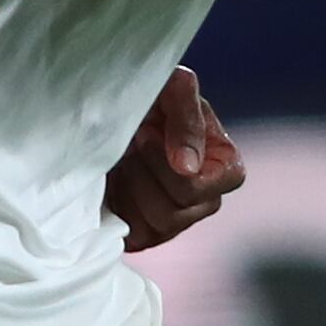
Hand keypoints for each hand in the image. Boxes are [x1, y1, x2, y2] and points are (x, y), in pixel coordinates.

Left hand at [101, 65, 243, 252]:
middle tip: (132, 139)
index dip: (181, 163)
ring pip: (161, 223)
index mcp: (224, 162)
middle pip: (185, 205)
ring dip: (132, 184)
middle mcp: (206, 197)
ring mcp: (176, 220)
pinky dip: (118, 206)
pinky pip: (137, 237)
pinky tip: (112, 180)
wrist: (100, 116)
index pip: (226, 180)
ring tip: (123, 156)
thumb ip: (187, 116)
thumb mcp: (169, 87)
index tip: (148, 134)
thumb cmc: (144, 96)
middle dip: (148, 168)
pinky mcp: (144, 235)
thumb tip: (188, 167)